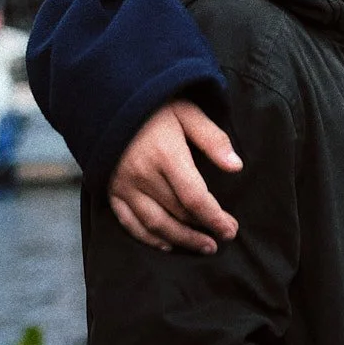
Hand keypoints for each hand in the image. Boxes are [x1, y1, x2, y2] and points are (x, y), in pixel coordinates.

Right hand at [107, 100, 241, 253]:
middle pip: (177, 213)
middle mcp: (143, 175)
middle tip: (223, 238)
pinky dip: (148, 238)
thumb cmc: (154, 104)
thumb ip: (212, 139)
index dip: (215, 218)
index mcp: (166, 155)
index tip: (231, 230)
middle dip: (203, 229)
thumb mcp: (188, 112)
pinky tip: (166, 245)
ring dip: (180, 240)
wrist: (107, 97)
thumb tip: (236, 166)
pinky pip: (128, 222)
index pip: (195, 198)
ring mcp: (123, 185)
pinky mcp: (110, 190)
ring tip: (202, 246)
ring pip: (154, 224)